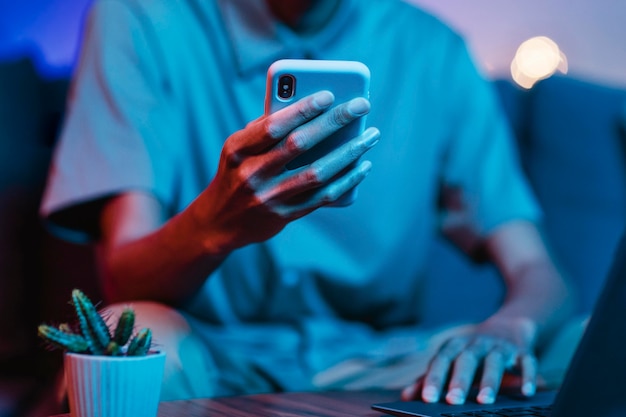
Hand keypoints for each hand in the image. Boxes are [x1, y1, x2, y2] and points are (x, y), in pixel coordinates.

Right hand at [193, 90, 379, 251]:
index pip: (273, 126)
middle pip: (299, 144)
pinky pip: (323, 196)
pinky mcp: (285, 216)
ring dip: (349, 152)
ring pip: (317, 172)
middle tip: (362, 105)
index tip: (330, 94)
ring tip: (370, 135)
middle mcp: (251, 174)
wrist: (219, 222)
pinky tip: (363, 166)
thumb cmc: (236, 172)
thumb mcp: (238, 149)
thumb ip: (266, 129)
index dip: (302, 109)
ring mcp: (269, 198)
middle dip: (334, 122)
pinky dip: (347, 180)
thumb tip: (313, 108)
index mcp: (237, 150)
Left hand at [402, 317, 538, 404]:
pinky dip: (527, 375)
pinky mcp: (522, 351)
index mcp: (455, 346)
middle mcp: (476, 344)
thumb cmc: (472, 351)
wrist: (507, 326)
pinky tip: (526, 391)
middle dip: (459, 380)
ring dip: (490, 380)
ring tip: (485, 401)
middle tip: (452, 400)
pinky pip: (526, 361)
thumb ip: (430, 377)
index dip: (434, 378)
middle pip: (466, 359)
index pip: (441, 361)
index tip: (427, 398)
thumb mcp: (451, 359)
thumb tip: (406, 396)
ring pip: (494, 361)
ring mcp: (499, 347)